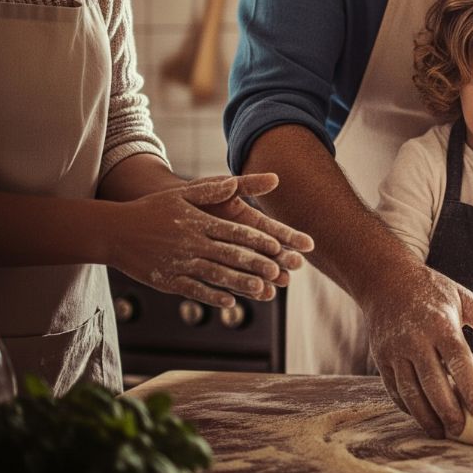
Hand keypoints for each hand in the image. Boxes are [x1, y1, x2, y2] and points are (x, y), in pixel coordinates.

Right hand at [110, 174, 312, 305]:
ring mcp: (179, 263)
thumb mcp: (181, 194)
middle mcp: (191, 243)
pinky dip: (212, 296)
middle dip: (255, 264)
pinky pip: (193, 290)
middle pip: (229, 255)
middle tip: (278, 271)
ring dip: (240, 283)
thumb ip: (211, 190)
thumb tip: (236, 181)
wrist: (114, 230)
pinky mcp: (166, 281)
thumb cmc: (153, 209)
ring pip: (215, 275)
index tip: (277, 246)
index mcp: (198, 222)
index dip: (256, 240)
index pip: (234, 232)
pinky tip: (230, 302)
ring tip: (262, 290)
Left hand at [197, 172, 313, 285]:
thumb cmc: (195, 195)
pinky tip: (257, 294)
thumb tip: (274, 178)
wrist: (164, 213)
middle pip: (268, 253)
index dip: (291, 237)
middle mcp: (243, 241)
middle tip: (297, 265)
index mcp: (248, 220)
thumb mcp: (219, 186)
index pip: (274, 230)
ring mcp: (229, 257)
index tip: (308, 244)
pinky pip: (231, 281)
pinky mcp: (214, 270)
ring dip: (268, 277)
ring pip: (253, 270)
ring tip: (281, 283)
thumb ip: (246, 185)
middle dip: (284, 258)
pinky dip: (245, 288)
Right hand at [365, 263, 472, 439]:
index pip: (458, 359)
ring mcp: (395, 350)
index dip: (470, 385)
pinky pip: (394, 389)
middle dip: (447, 410)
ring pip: (410, 390)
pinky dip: (407, 406)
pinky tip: (421, 417)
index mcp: (440, 323)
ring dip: (425, 415)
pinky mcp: (381, 358)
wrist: (386, 280)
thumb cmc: (431, 291)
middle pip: (433, 381)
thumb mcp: (461, 297)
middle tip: (461, 431)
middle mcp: (415, 338)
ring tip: (440, 433)